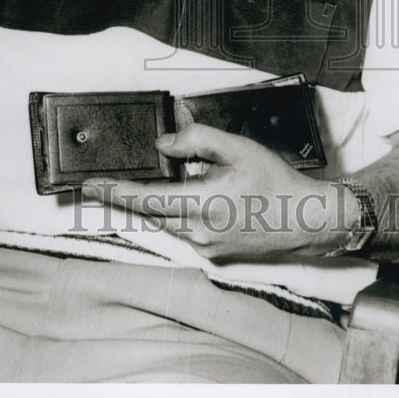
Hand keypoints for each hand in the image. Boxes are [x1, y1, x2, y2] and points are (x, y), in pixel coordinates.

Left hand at [83, 123, 342, 261]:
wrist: (308, 220)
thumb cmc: (276, 182)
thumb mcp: (238, 148)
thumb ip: (197, 141)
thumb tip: (163, 145)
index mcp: (203, 205)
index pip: (146, 200)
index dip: (115, 192)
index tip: (90, 186)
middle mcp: (199, 232)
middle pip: (151, 213)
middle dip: (129, 197)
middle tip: (105, 183)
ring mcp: (206, 248)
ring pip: (168, 221)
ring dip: (159, 204)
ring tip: (165, 184)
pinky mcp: (214, 255)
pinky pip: (185, 230)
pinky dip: (181, 213)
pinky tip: (196, 198)